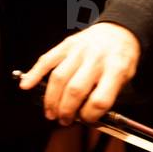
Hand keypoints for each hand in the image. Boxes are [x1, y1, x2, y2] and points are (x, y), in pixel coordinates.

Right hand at [19, 22, 139, 124]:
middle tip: (64, 120)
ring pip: (59, 78)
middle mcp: (97, 58)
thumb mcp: (126, 78)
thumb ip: (108, 95)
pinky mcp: (67, 44)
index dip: (90, 115)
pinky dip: (34, 73)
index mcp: (116, 68)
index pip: (100, 99)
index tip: (86, 120)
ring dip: (51, 100)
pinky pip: (47, 60)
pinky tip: (27, 85)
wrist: (119, 31)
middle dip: (66, 111)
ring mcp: (80, 50)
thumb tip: (85, 116)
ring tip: (51, 112)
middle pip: (75, 90)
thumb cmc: (121, 58)